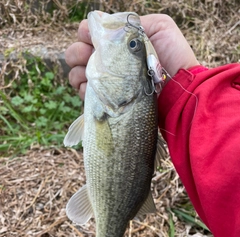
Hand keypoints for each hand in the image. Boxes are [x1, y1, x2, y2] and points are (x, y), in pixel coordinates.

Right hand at [65, 13, 198, 99]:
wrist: (178, 89)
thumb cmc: (172, 57)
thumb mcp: (159, 27)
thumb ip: (132, 22)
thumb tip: (106, 26)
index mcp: (118, 43)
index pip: (91, 34)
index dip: (86, 33)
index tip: (89, 37)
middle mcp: (109, 62)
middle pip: (78, 53)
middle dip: (77, 53)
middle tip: (88, 57)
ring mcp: (107, 82)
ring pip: (77, 73)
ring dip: (77, 72)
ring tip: (88, 75)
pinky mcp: (107, 100)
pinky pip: (84, 94)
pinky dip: (83, 90)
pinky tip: (91, 90)